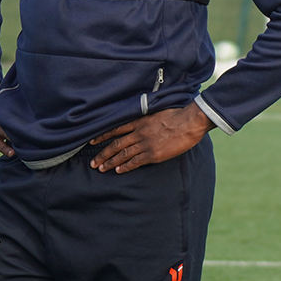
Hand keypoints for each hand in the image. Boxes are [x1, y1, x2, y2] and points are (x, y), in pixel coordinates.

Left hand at [90, 102, 213, 172]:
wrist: (188, 123)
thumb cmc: (178, 115)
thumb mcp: (158, 111)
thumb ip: (148, 117)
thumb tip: (145, 119)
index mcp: (140, 121)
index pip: (116, 129)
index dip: (103, 136)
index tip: (92, 141)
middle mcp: (139, 133)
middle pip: (116, 144)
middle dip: (103, 154)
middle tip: (93, 162)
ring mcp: (145, 144)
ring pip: (123, 154)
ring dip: (110, 162)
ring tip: (101, 168)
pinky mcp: (153, 154)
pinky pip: (135, 162)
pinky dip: (125, 166)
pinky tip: (118, 170)